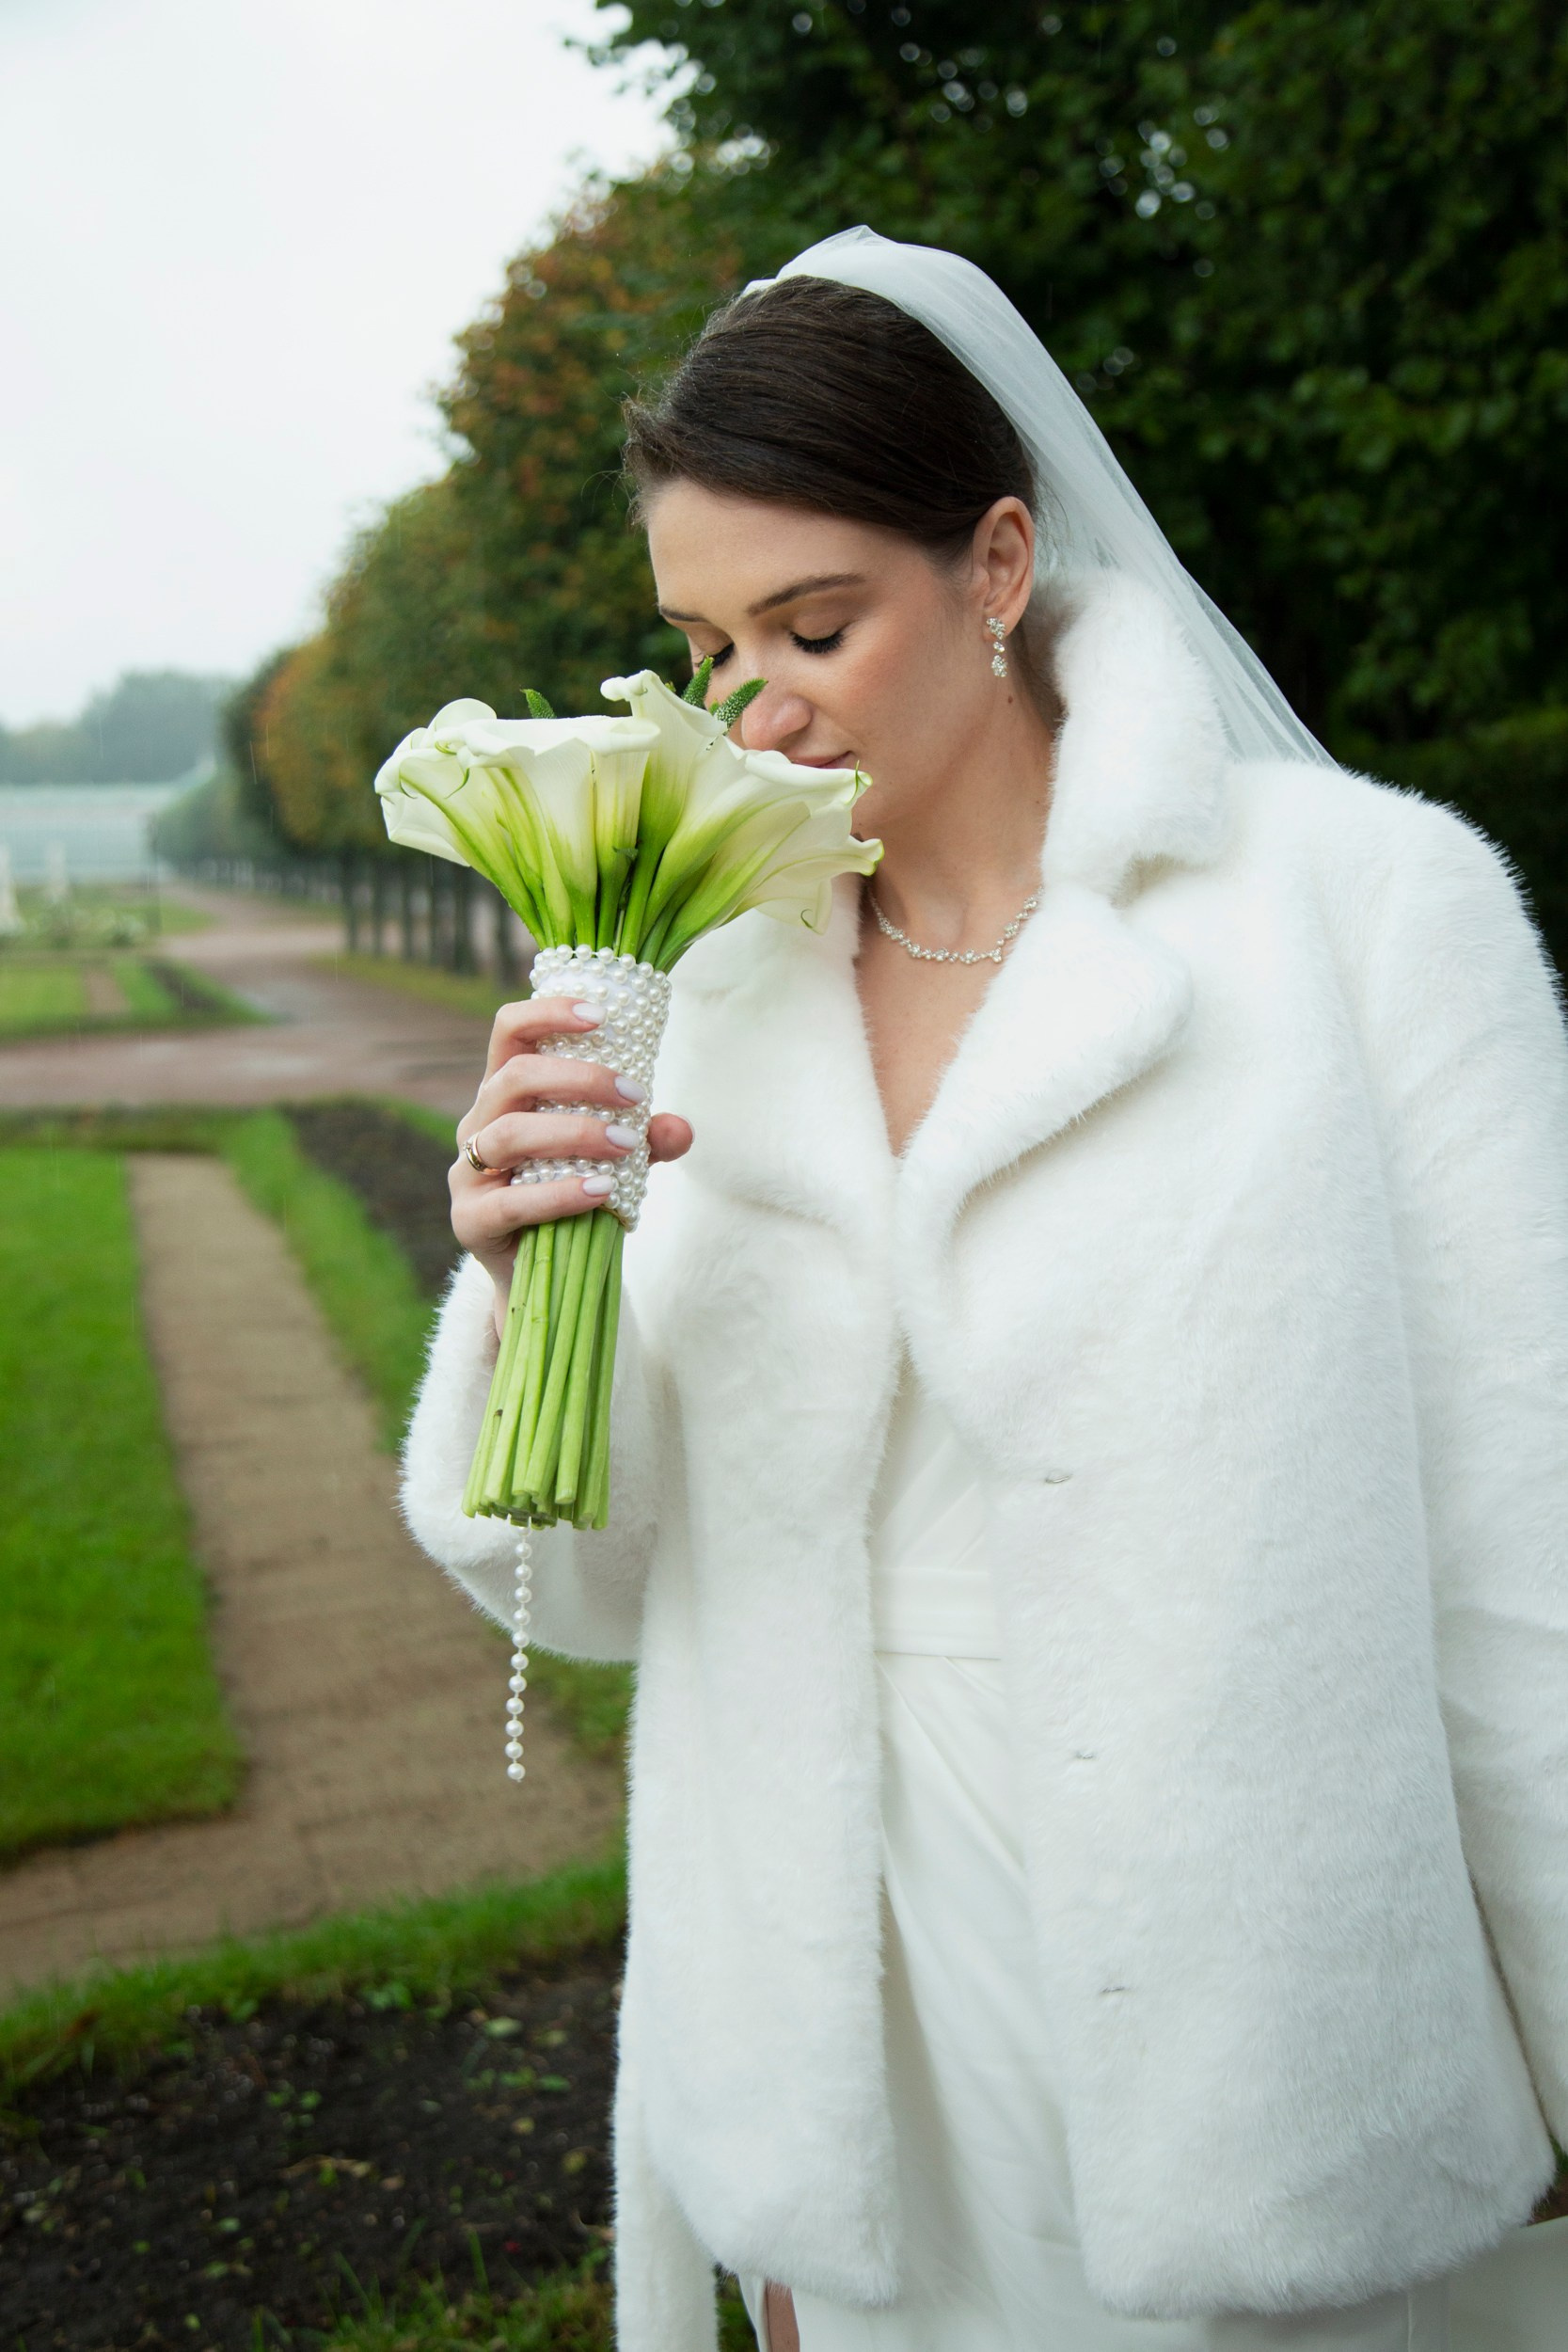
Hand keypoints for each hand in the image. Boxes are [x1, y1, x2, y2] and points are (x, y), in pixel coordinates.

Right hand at [452, 995, 692, 1325]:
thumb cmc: (576, 1199)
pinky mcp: (471, 1221)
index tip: (602, 1015)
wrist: (545, 1277)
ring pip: (509, 1134)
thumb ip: (647, 1140)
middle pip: (513, 1077)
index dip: (548, 1013)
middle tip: (636, 1095)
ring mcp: (468, 1173)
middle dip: (579, 1079)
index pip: (510, 1032)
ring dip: (575, 1132)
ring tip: (626, 1144)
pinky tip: (601, 1190)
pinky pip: (512, 1201)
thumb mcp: (619, 1162)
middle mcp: (479, 1124)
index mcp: (507, 1094)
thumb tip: (680, 1128)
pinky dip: (560, 1193)